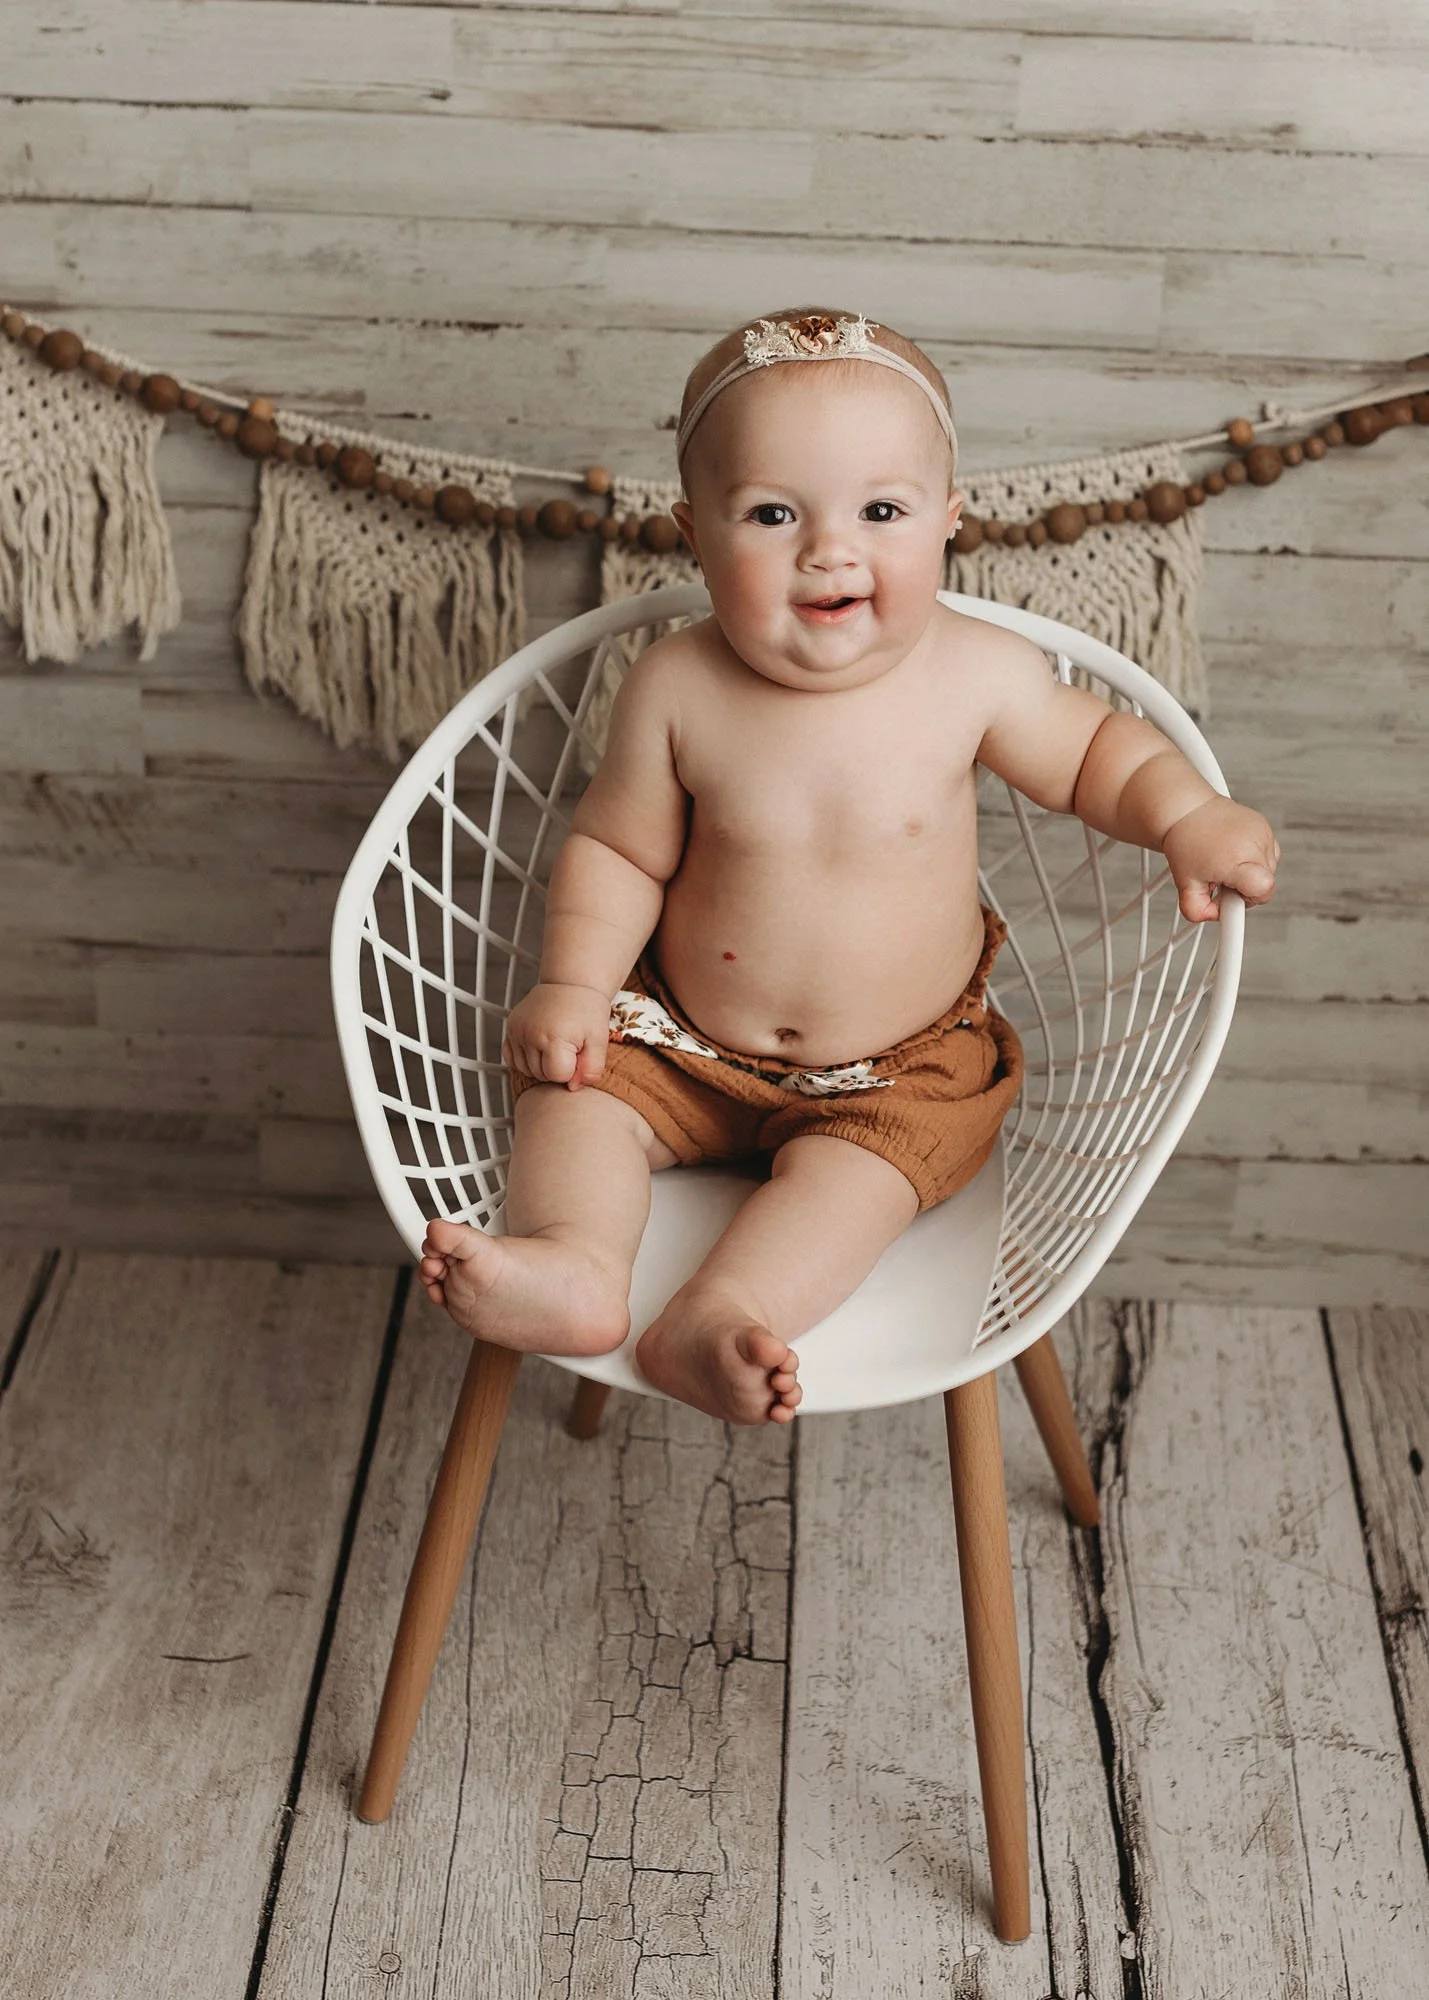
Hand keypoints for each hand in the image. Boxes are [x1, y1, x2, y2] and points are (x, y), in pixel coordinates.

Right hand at [503, 981, 611, 1088]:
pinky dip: (525, 1059)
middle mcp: (530, 1034)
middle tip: (569, 1047)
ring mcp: (517, 1031)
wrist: (571, 982)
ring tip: (556, 1046)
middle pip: (541, 1075)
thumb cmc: (587, 1010)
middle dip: (557, 1067)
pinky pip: (512, 1058)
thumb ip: (591, 1068)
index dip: (572, 1069)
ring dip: (541, 1065)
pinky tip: (540, 1048)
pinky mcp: (510, 1028)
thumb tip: (573, 1087)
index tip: (578, 1053)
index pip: (558, 1076)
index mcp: (553, 1037)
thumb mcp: (599, 1039)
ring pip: (525, 1069)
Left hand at [1161, 797, 1279, 922]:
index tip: (1234, 905)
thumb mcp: (1184, 884)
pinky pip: (1268, 854)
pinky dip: (1253, 859)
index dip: (1250, 902)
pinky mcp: (1265, 827)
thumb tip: (1216, 916)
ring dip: (1248, 873)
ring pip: (1268, 870)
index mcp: (1235, 859)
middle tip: (1219, 879)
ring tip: (1224, 863)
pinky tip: (1233, 854)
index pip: (1263, 890)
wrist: (1186, 809)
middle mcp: (1254, 844)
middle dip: (1243, 889)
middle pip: (1265, 885)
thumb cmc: (1185, 841)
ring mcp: (1262, 833)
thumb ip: (1197, 910)